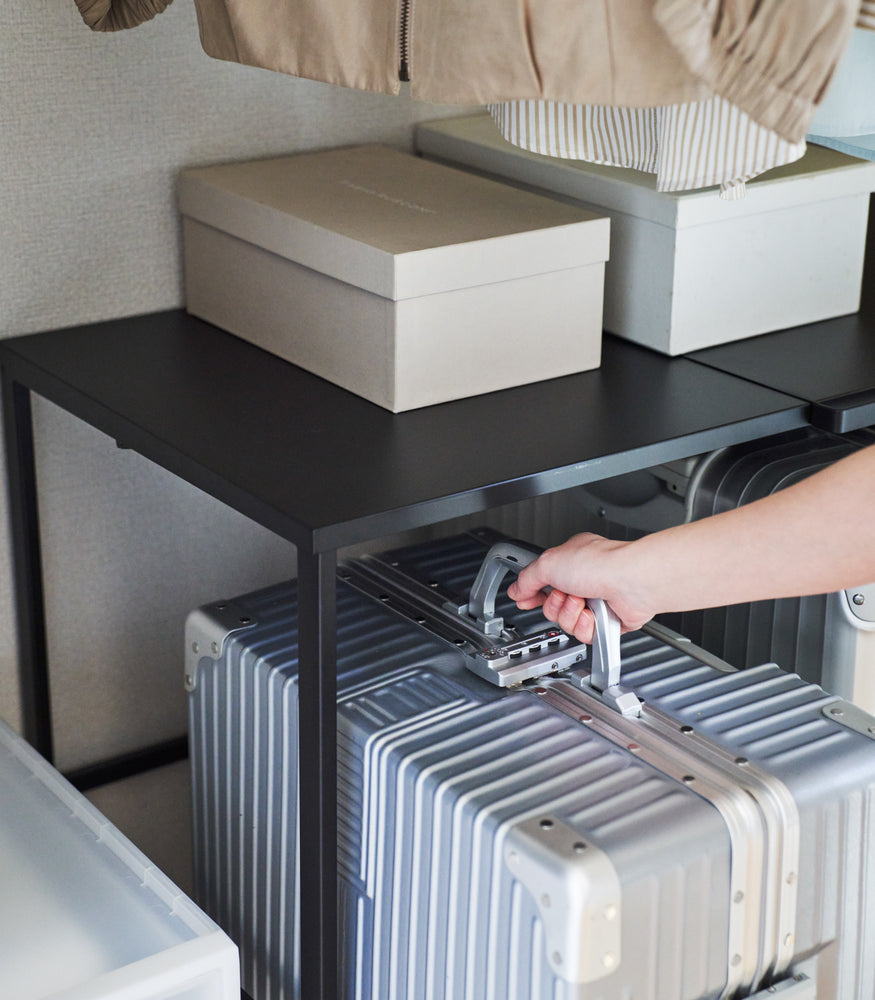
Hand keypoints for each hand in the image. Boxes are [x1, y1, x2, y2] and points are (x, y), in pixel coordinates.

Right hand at [507, 533, 655, 641]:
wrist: (632, 581)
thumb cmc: (601, 563)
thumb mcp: (549, 563)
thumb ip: (527, 578)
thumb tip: (516, 589)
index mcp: (570, 561)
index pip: (542, 582)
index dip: (532, 593)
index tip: (525, 599)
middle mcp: (584, 581)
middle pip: (552, 607)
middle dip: (555, 604)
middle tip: (565, 594)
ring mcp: (596, 602)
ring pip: (567, 622)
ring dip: (570, 614)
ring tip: (582, 602)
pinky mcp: (607, 622)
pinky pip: (584, 634)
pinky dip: (586, 626)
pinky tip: (593, 615)